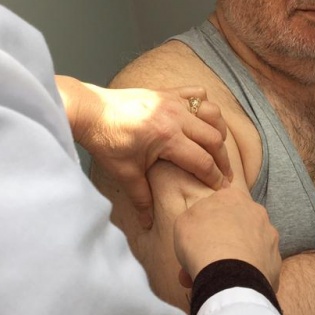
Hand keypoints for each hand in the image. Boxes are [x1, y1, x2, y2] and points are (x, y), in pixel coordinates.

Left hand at [55, 76, 232, 227]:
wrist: (89, 111)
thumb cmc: (106, 141)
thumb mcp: (124, 173)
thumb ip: (141, 198)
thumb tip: (149, 223)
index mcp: (168, 138)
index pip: (203, 161)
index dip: (215, 177)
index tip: (222, 189)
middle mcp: (176, 116)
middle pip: (214, 138)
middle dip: (223, 159)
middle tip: (225, 174)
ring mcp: (173, 101)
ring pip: (211, 113)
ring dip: (218, 130)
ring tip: (217, 146)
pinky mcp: (166, 91)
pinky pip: (196, 93)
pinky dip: (204, 104)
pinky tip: (201, 117)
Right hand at [173, 188, 281, 291]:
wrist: (228, 275)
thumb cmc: (201, 243)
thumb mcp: (183, 222)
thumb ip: (195, 216)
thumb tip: (201, 222)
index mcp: (234, 198)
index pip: (221, 203)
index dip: (207, 222)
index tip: (196, 238)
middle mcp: (257, 213)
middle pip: (236, 226)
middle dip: (220, 242)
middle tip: (202, 260)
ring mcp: (270, 238)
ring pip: (248, 247)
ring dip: (232, 259)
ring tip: (214, 277)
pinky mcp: (275, 262)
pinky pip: (258, 267)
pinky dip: (246, 274)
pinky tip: (232, 284)